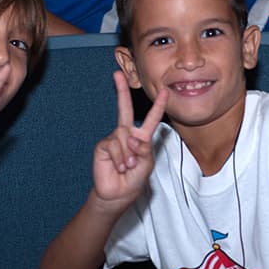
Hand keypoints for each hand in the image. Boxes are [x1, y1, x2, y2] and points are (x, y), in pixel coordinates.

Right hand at [92, 71, 167, 206]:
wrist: (117, 194)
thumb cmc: (134, 180)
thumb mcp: (146, 164)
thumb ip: (144, 149)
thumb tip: (132, 138)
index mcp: (141, 138)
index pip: (150, 119)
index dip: (158, 105)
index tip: (165, 91)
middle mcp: (126, 134)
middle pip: (124, 109)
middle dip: (121, 91)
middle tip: (117, 74)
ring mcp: (114, 139)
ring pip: (124, 137)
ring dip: (128, 155)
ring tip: (127, 168)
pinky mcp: (103, 146)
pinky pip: (115, 145)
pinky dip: (120, 158)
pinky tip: (120, 167)